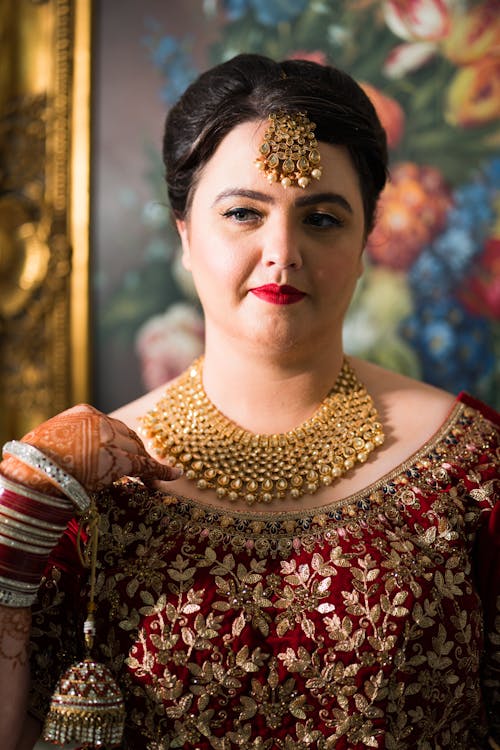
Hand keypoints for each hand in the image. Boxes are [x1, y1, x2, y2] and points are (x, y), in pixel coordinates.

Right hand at [1, 404, 179, 494]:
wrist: (29, 475)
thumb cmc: (32, 464)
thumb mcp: (51, 441)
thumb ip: (71, 440)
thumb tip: (78, 453)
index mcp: (83, 413)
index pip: (111, 425)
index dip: (120, 440)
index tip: (125, 449)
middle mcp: (100, 422)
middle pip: (127, 435)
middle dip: (135, 450)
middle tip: (142, 466)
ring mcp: (110, 440)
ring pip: (136, 450)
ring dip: (145, 463)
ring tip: (155, 476)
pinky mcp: (119, 461)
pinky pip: (145, 466)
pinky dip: (160, 471)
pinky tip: (172, 475)